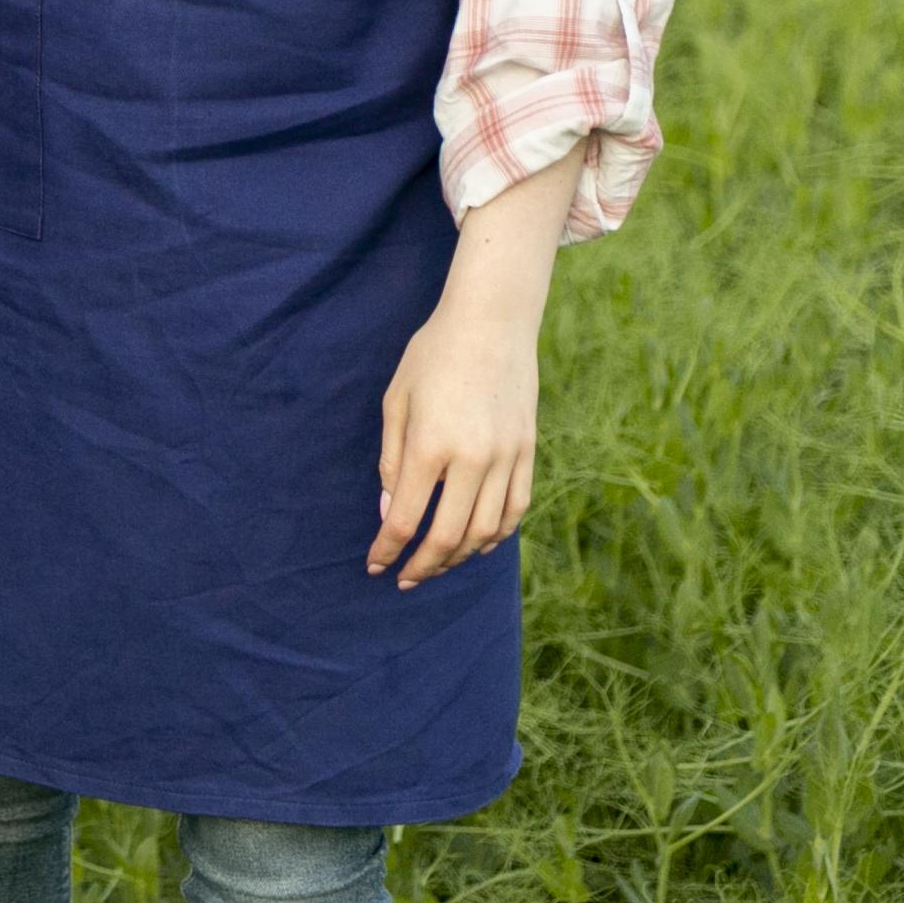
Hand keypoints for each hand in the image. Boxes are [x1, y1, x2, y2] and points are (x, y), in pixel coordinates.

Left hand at [369, 160, 569, 589]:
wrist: (492, 324)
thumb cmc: (431, 357)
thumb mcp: (395, 402)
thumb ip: (390, 460)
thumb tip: (390, 512)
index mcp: (429, 446)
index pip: (405, 519)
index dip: (387, 551)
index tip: (375, 566)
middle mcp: (472, 460)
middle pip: (447, 537)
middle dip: (422, 566)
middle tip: (405, 579)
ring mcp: (506, 459)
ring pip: (485, 532)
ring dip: (458, 557)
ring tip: (436, 565)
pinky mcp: (528, 453)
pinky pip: (514, 510)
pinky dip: (494, 536)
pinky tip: (476, 544)